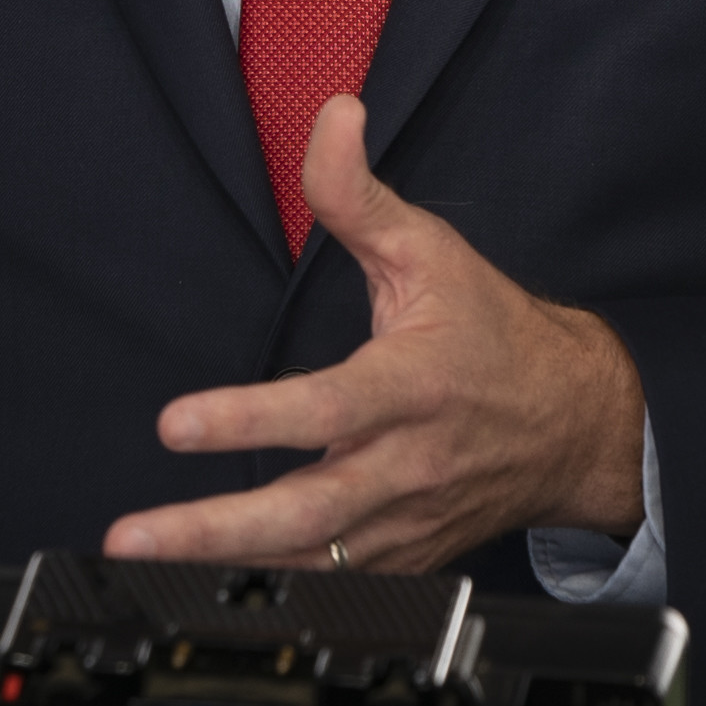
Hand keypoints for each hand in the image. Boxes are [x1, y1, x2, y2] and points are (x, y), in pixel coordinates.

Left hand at [108, 97, 645, 575]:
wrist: (573, 424)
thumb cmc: (494, 335)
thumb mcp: (431, 251)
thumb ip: (361, 194)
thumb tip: (331, 118)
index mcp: (415, 386)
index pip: (327, 409)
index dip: (250, 420)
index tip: (175, 425)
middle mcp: (407, 464)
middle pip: (306, 512)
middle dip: (213, 529)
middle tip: (132, 535)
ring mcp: (403, 521)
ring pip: (309, 561)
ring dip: (221, 568)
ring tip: (140, 565)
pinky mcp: (401, 556)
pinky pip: (328, 583)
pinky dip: (268, 588)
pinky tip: (199, 587)